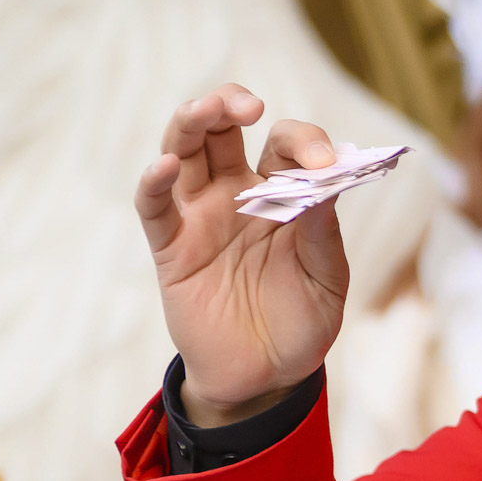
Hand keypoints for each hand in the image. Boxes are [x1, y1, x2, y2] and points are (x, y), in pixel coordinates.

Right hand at [134, 84, 347, 424]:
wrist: (267, 378)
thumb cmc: (301, 323)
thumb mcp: (327, 281)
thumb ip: (322, 235)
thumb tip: (324, 184)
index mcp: (282, 195)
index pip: (285, 146)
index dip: (305, 143)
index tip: (325, 162)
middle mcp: (237, 195)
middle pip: (222, 129)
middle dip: (231, 103)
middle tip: (250, 105)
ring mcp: (201, 219)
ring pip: (184, 151)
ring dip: (192, 122)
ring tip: (209, 109)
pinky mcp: (172, 250)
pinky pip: (155, 208)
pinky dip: (154, 183)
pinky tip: (165, 167)